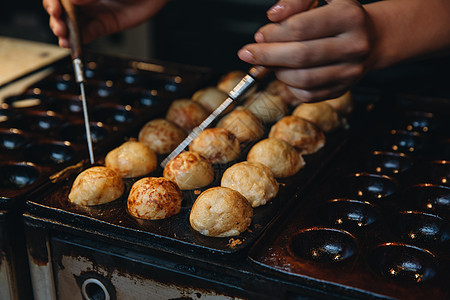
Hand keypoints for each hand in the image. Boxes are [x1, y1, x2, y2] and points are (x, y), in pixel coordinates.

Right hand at [43, 0, 165, 47]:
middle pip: (61, 9)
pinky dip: (80, 39)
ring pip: (73, 22)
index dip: (52, 1)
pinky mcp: (105, 24)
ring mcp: (93, 10)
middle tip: (59, 25)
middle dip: (56, 18)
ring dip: (65, 32)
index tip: (55, 8)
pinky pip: (90, 32)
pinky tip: (74, 42)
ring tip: (63, 37)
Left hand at [238, 0, 374, 101]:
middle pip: (300, 56)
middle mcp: (354, 45)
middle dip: (267, 55)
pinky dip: (289, 86)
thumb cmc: (339, 14)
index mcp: (349, 16)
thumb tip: (274, 15)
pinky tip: (286, 72)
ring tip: (272, 61)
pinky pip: (307, 94)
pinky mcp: (342, 89)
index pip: (301, 28)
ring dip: (278, 71)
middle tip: (249, 53)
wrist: (371, 37)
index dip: (273, 33)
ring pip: (302, 79)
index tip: (259, 36)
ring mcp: (350, 71)